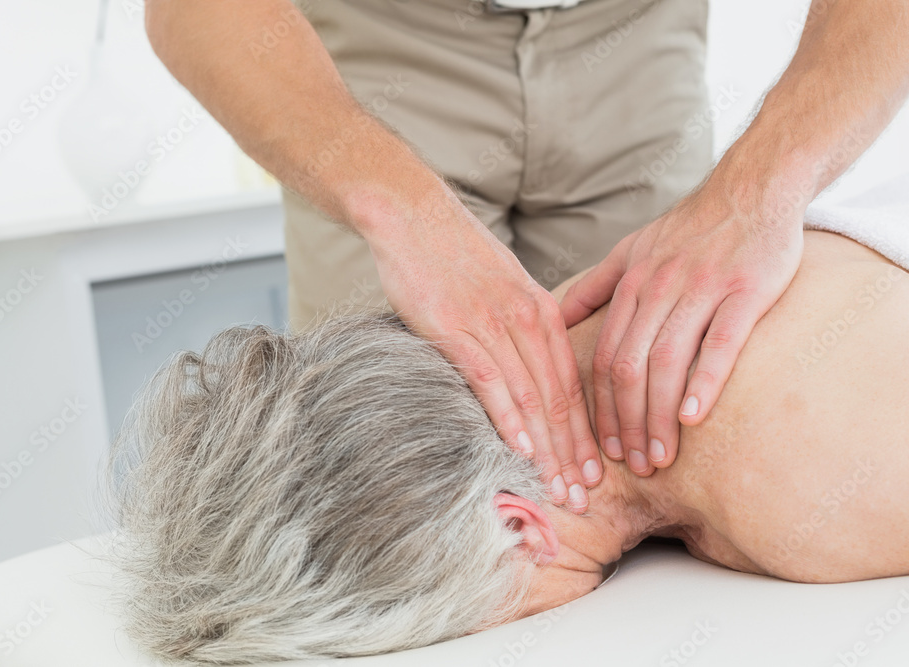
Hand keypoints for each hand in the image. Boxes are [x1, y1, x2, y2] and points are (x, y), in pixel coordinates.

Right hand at [368, 198, 601, 510]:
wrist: (412, 215)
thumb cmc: (453, 254)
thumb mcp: (503, 286)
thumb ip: (520, 327)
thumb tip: (528, 372)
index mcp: (542, 312)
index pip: (572, 385)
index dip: (585, 435)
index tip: (593, 474)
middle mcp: (525, 320)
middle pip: (558, 398)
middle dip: (572, 454)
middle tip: (582, 498)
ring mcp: (492, 324)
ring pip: (530, 396)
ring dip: (546, 448)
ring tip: (555, 488)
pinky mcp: (455, 327)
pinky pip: (489, 378)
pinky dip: (506, 415)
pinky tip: (517, 447)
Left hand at [559, 183, 803, 475]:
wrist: (752, 188)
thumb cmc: (689, 228)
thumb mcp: (630, 250)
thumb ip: (593, 287)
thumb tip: (551, 315)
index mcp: (630, 285)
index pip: (604, 358)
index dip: (599, 408)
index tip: (601, 447)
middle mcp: (659, 288)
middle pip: (629, 367)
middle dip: (625, 423)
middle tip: (631, 466)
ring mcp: (701, 289)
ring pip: (667, 362)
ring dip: (658, 416)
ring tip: (659, 457)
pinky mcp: (745, 290)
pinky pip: (720, 342)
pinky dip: (704, 381)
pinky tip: (693, 417)